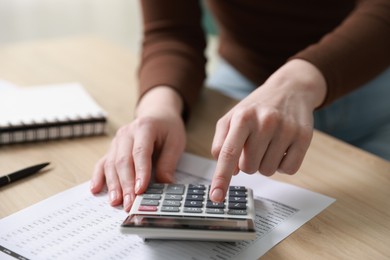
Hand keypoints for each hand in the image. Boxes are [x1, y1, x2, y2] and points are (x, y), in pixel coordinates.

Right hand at [90, 86, 185, 210]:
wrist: (157, 114)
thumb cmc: (167, 128)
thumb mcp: (175, 142)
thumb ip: (168, 163)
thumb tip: (165, 184)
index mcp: (144, 127)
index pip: (140, 152)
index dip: (140, 172)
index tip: (141, 190)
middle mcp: (126, 133)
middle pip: (123, 161)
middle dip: (126, 184)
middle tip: (129, 203)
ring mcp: (117, 141)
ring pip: (111, 164)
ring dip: (113, 185)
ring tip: (116, 202)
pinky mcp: (112, 149)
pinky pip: (102, 163)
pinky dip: (98, 177)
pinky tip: (95, 189)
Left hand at [209, 59, 326, 201]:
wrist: (290, 89)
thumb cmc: (256, 108)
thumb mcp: (232, 117)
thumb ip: (221, 143)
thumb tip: (230, 171)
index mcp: (242, 117)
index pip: (228, 153)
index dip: (221, 178)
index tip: (215, 197)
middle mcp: (265, 122)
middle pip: (248, 168)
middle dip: (248, 162)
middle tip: (254, 144)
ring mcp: (286, 129)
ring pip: (268, 171)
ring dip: (265, 164)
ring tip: (268, 143)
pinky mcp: (304, 137)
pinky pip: (289, 170)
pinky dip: (283, 165)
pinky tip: (282, 148)